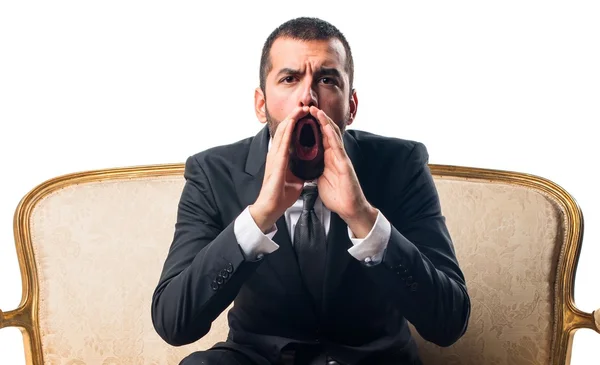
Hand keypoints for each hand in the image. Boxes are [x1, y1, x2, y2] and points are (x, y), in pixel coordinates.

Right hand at [250, 106, 308, 232]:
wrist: (271, 207)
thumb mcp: (295, 179)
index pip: (288, 135)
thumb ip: (300, 170)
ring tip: (300, 108)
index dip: (296, 124)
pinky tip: (293, 121)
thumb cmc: (280, 195)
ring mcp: (274, 156)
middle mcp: (275, 153)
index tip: (305, 115)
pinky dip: (288, 129)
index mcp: (280, 157)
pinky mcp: (276, 161)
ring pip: (283, 131)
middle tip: (304, 106)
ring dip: (292, 118)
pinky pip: (283, 141)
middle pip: (285, 129)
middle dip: (294, 116)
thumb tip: (309, 168)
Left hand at [309, 106, 377, 237]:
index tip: (303, 117)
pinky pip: (337, 146)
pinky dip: (331, 134)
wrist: (349, 209)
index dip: (312, 126)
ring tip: (316, 110)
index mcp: (328, 158)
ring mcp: (341, 158)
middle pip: (326, 132)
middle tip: (308, 107)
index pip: (320, 137)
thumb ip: (315, 169)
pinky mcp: (344, 164)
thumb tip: (306, 166)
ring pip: (332, 135)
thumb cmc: (338, 196)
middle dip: (318, 119)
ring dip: (324, 121)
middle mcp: (335, 155)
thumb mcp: (321, 179)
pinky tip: (325, 126)